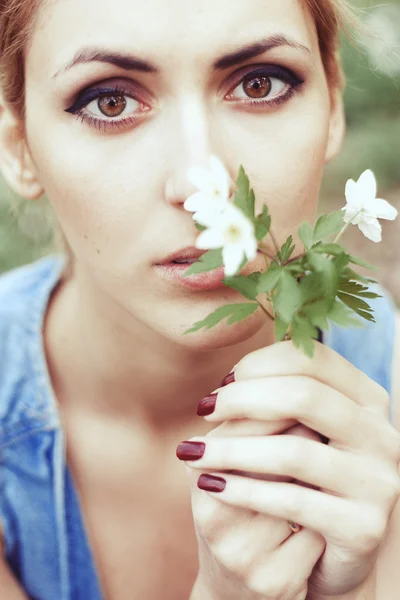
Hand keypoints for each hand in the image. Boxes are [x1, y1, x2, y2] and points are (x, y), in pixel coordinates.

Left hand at [177, 342, 399, 598]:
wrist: (333, 553)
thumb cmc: (308, 479)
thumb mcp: (302, 432)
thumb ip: (281, 401)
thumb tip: (227, 382)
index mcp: (369, 401)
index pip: (313, 360)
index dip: (260, 364)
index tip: (221, 384)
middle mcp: (382, 436)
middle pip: (305, 396)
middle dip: (242, 399)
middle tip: (203, 410)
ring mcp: (378, 483)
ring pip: (293, 452)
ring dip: (231, 450)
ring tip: (192, 453)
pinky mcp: (363, 527)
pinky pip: (291, 501)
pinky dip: (242, 490)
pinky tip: (210, 486)